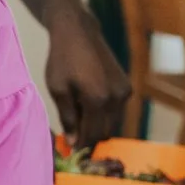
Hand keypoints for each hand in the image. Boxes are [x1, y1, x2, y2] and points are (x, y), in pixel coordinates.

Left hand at [45, 5, 129, 145]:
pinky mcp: (127, 86)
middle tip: (72, 138)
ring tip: (77, 119)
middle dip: (89, 137)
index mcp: (97, 99)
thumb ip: (67, 117)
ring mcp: (124, 91)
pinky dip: (103, 113)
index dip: (82, 146)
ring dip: (97, 125)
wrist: (78, 33)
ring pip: (112, 122)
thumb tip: (73, 142)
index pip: (93, 134)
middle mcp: (116, 97)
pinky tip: (86, 105)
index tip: (71, 152)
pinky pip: (116, 110)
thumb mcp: (57, 89)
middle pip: (105, 131)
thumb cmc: (61, 60)